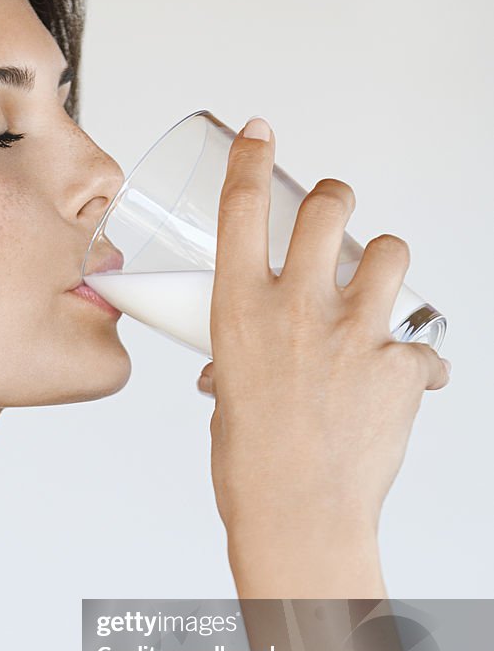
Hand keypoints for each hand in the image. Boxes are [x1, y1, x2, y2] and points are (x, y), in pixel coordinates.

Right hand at [198, 117, 449, 553]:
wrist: (297, 518)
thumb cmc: (250, 471)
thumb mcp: (227, 404)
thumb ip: (238, 370)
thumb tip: (235, 375)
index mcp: (239, 314)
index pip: (242, 210)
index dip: (251, 158)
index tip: (258, 132)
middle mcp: (298, 309)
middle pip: (328, 207)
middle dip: (334, 198)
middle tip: (333, 209)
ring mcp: (354, 333)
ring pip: (390, 251)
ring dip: (384, 263)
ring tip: (376, 292)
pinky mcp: (400, 366)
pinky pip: (424, 347)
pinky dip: (418, 364)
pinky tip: (404, 387)